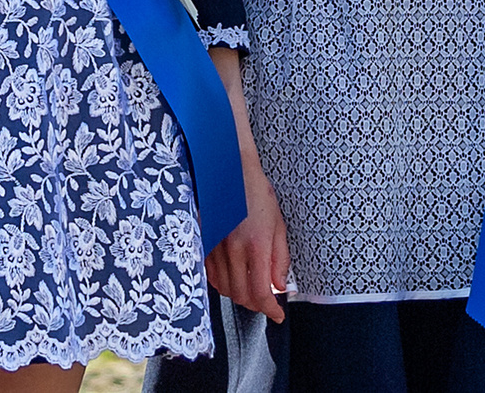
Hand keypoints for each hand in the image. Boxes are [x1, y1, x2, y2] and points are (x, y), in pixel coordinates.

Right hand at [208, 159, 290, 321]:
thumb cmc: (257, 193)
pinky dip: (223, 284)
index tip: (278, 314)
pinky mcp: (203, 242)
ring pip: (224, 288)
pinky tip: (234, 278)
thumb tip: (280, 286)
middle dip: (256, 305)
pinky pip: (211, 274)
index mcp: (256, 245)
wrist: (228, 169)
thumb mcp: (278, 224)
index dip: (270, 310)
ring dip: (239, 296)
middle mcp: (233, 249)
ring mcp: (215, 246)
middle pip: (241, 295)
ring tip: (251, 290)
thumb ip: (280, 259)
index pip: (261, 292)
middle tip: (266, 302)